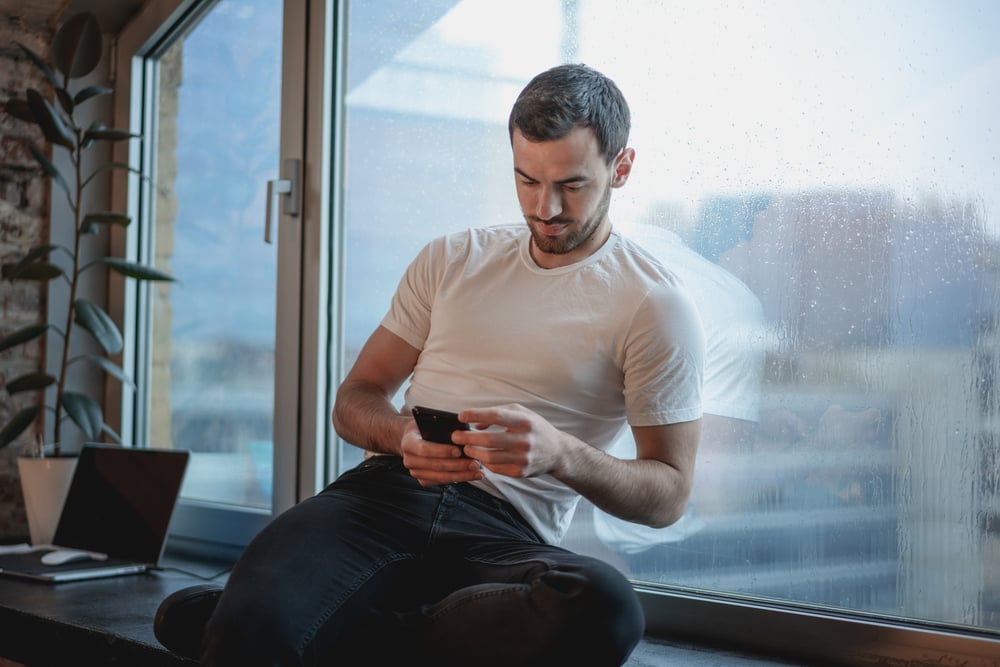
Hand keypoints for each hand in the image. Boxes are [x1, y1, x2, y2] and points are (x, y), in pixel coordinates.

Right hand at [400, 420, 482, 485]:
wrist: (413, 438)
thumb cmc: (425, 427)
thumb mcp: (430, 421)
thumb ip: (443, 427)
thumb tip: (465, 433)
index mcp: (408, 442)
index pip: (424, 449)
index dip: (441, 451)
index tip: (459, 451)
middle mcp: (409, 459)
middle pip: (435, 465)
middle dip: (457, 465)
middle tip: (475, 463)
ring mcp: (415, 472)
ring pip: (440, 476)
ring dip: (461, 475)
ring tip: (477, 471)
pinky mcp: (423, 480)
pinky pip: (441, 482)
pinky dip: (457, 479)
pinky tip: (470, 475)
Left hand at [452, 403, 567, 478]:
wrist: (558, 452)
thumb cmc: (535, 428)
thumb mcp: (522, 413)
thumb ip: (499, 414)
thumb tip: (475, 424)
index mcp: (526, 421)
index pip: (496, 416)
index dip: (476, 415)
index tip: (461, 416)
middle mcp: (525, 440)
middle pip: (489, 440)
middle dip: (468, 438)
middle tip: (455, 436)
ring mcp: (523, 458)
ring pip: (490, 457)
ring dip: (473, 452)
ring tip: (466, 447)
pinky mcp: (521, 472)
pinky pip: (495, 468)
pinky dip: (484, 462)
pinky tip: (480, 457)